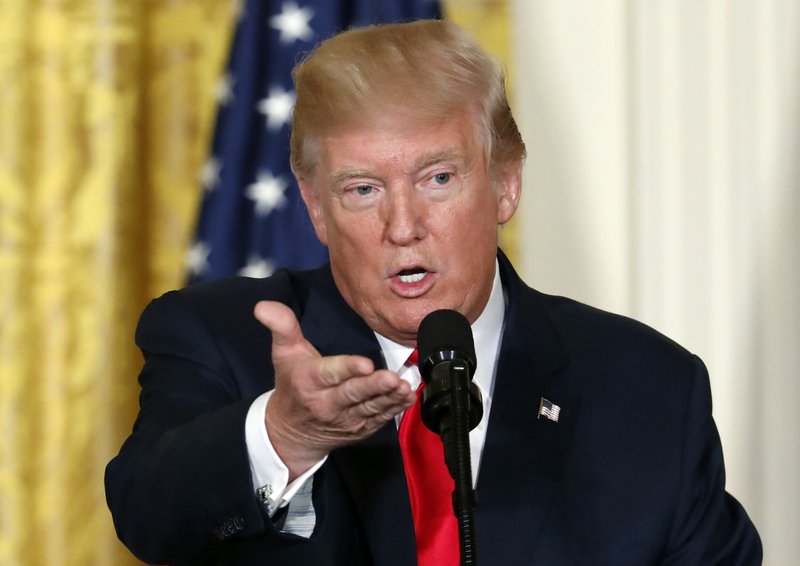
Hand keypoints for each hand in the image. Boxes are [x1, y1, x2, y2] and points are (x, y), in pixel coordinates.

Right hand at [253, 301, 415, 479]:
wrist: (290, 432)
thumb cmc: (292, 385)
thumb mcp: (283, 353)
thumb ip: (281, 326)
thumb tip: (263, 306)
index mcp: (309, 381)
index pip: (330, 373)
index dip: (348, 368)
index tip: (366, 364)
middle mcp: (327, 403)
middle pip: (353, 394)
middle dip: (373, 386)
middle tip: (391, 378)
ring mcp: (345, 419)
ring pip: (370, 408)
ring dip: (389, 398)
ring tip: (404, 387)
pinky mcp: (359, 429)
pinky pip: (379, 419)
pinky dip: (394, 410)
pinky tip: (407, 398)